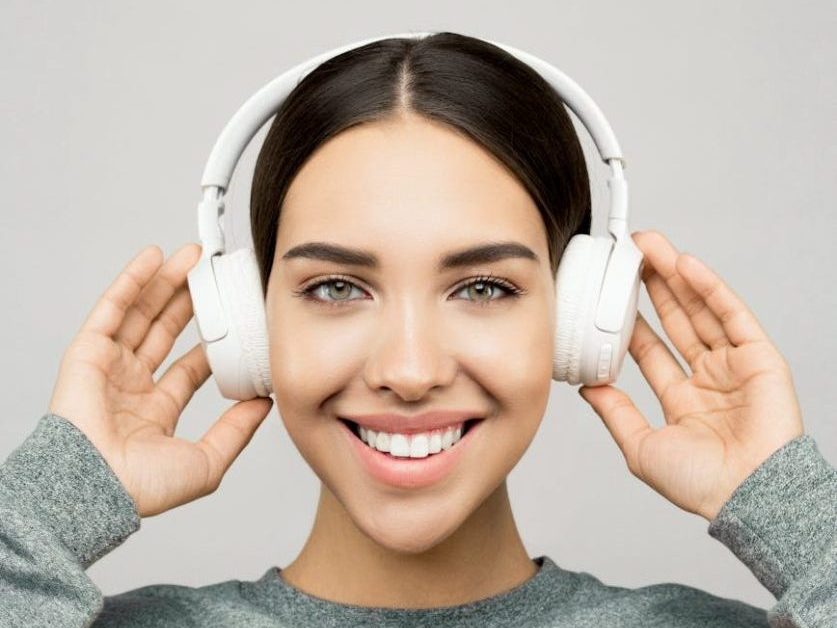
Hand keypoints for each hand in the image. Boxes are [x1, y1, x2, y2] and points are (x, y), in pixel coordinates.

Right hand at [47, 244, 273, 517]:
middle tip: (214, 275)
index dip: (213, 342)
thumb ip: (237, 431)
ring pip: (142, 314)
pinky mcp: (87, 352)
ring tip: (193, 256)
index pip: (190, 367)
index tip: (238, 320)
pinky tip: (154, 257)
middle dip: (190, 301)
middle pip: (165, 332)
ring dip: (166, 282)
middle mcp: (131, 386)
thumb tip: (266, 404)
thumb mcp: (207, 461)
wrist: (97, 488)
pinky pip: (112, 309)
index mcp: (155, 412)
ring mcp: (108, 368)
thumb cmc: (142, 487)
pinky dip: (132, 281)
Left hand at [577, 230, 803, 520]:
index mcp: (683, 399)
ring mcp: (734, 366)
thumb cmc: (702, 485)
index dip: (631, 319)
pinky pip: (732, 315)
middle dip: (652, 286)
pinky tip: (686, 266)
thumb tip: (586, 388)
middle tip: (630, 255)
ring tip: (651, 246)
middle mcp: (709, 378)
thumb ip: (615, 413)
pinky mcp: (760, 357)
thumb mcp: (640, 446)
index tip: (611, 295)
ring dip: (676, 276)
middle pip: (676, 320)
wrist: (746, 497)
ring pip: (701, 310)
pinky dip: (710, 289)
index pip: (651, 348)